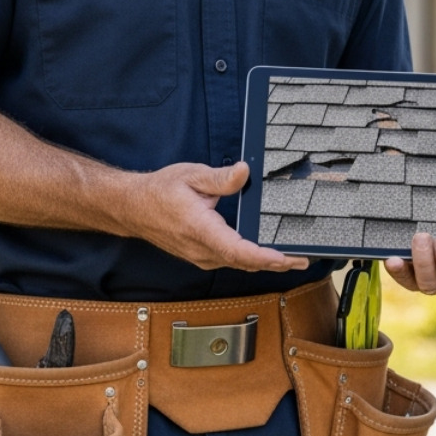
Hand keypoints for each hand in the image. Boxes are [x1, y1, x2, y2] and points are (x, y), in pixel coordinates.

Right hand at [123, 161, 310, 272]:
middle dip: (275, 263)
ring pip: (238, 264)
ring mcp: (200, 256)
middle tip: (303, 260)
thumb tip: (244, 172)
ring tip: (293, 258)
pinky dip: (251, 259)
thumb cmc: (160, 191)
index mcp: (200, 229)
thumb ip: (220, 178)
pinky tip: (267, 253)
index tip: (286, 259)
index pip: (237, 250)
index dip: (264, 257)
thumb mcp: (191, 175)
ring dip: (265, 263)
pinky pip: (230, 260)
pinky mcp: (201, 255)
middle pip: (244, 262)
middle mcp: (201, 249)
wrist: (133, 208)